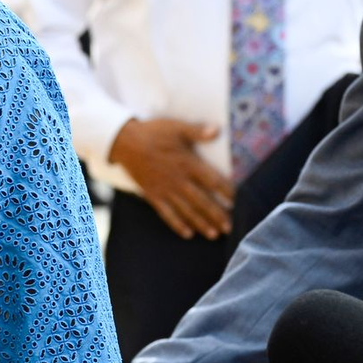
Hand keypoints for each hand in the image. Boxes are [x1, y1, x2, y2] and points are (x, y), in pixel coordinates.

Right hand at [109, 118, 233, 239]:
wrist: (124, 142)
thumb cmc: (153, 133)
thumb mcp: (176, 127)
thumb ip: (197, 131)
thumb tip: (217, 130)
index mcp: (187, 163)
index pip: (212, 181)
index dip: (226, 192)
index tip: (238, 202)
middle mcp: (178, 180)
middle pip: (202, 201)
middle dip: (217, 215)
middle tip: (229, 228)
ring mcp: (165, 190)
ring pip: (187, 211)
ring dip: (201, 223)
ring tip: (214, 235)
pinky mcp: (153, 195)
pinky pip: (167, 214)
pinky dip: (177, 225)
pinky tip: (187, 234)